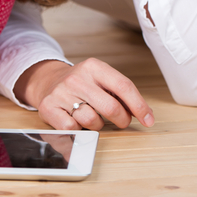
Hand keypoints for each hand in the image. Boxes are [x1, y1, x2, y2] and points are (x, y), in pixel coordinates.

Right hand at [15, 59, 153, 130]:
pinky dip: (80, 130)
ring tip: (93, 117)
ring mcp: (61, 93)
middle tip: (122, 121)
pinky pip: (73, 129)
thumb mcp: (101, 79)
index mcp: (94, 66)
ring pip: (92, 120)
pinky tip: (77, 121)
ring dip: (98, 125)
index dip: (139, 106)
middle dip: (122, 119)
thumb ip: (121, 93)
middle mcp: (77, 78)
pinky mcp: (49, 107)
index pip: (123, 86)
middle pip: (111, 107)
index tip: (148, 120)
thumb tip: (146, 114)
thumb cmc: (82, 84)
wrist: (47, 81)